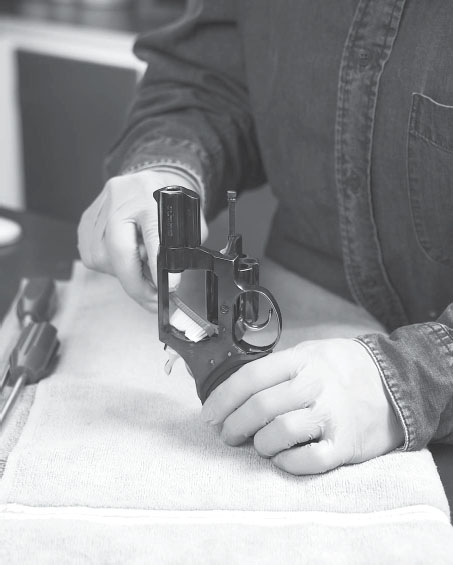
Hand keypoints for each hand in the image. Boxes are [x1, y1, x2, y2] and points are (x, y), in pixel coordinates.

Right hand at [77, 170, 207, 309]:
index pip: (153, 235)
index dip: (158, 266)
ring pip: (104, 258)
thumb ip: (183, 246)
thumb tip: (172, 278)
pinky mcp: (86, 220)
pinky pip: (92, 257)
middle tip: (152, 300)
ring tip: (142, 273)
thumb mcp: (188, 219)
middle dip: (135, 283)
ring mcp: (100, 208)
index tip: (168, 287)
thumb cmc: (169, 202)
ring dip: (124, 275)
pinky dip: (111, 267)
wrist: (148, 180)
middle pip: (119, 249)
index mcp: (149, 194)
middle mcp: (121, 198)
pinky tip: (124, 261)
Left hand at [201, 339, 403, 474]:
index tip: (208, 415)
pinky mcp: (345, 444)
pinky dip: (286, 464)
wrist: (393, 383)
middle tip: (227, 435)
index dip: (222, 399)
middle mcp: (314, 385)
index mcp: (301, 360)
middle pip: (260, 408)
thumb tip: (232, 391)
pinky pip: (307, 461)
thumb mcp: (309, 353)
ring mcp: (331, 415)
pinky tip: (282, 459)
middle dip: (234, 426)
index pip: (250, 378)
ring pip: (279, 434)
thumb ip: (276, 368)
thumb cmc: (340, 369)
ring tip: (259, 444)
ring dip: (260, 444)